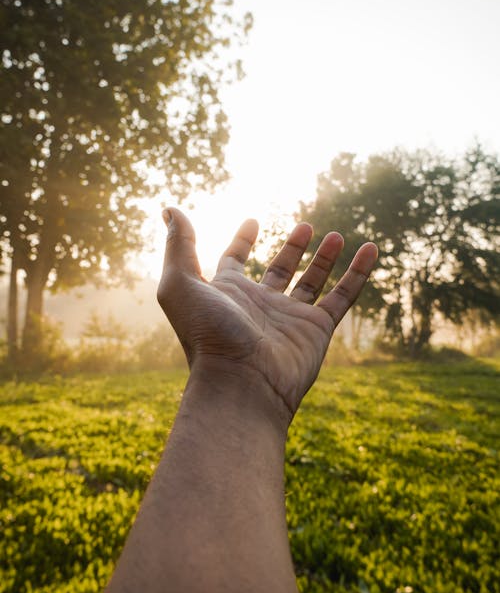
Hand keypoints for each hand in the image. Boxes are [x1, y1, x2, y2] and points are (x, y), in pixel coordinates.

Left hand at [157, 209, 376, 418]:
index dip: (242, 241)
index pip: (235, 261)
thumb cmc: (207, 335)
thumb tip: (169, 209)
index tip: (252, 221)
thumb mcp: (181, 284)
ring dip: (325, 259)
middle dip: (292, 247)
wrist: (241, 384)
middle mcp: (260, 304)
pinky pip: (343, 296)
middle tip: (306, 225)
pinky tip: (371, 249)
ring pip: (313, 282)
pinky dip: (359, 273)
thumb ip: (179, 246)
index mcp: (228, 293)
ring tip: (335, 235)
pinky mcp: (318, 329)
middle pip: (280, 269)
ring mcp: (290, 317)